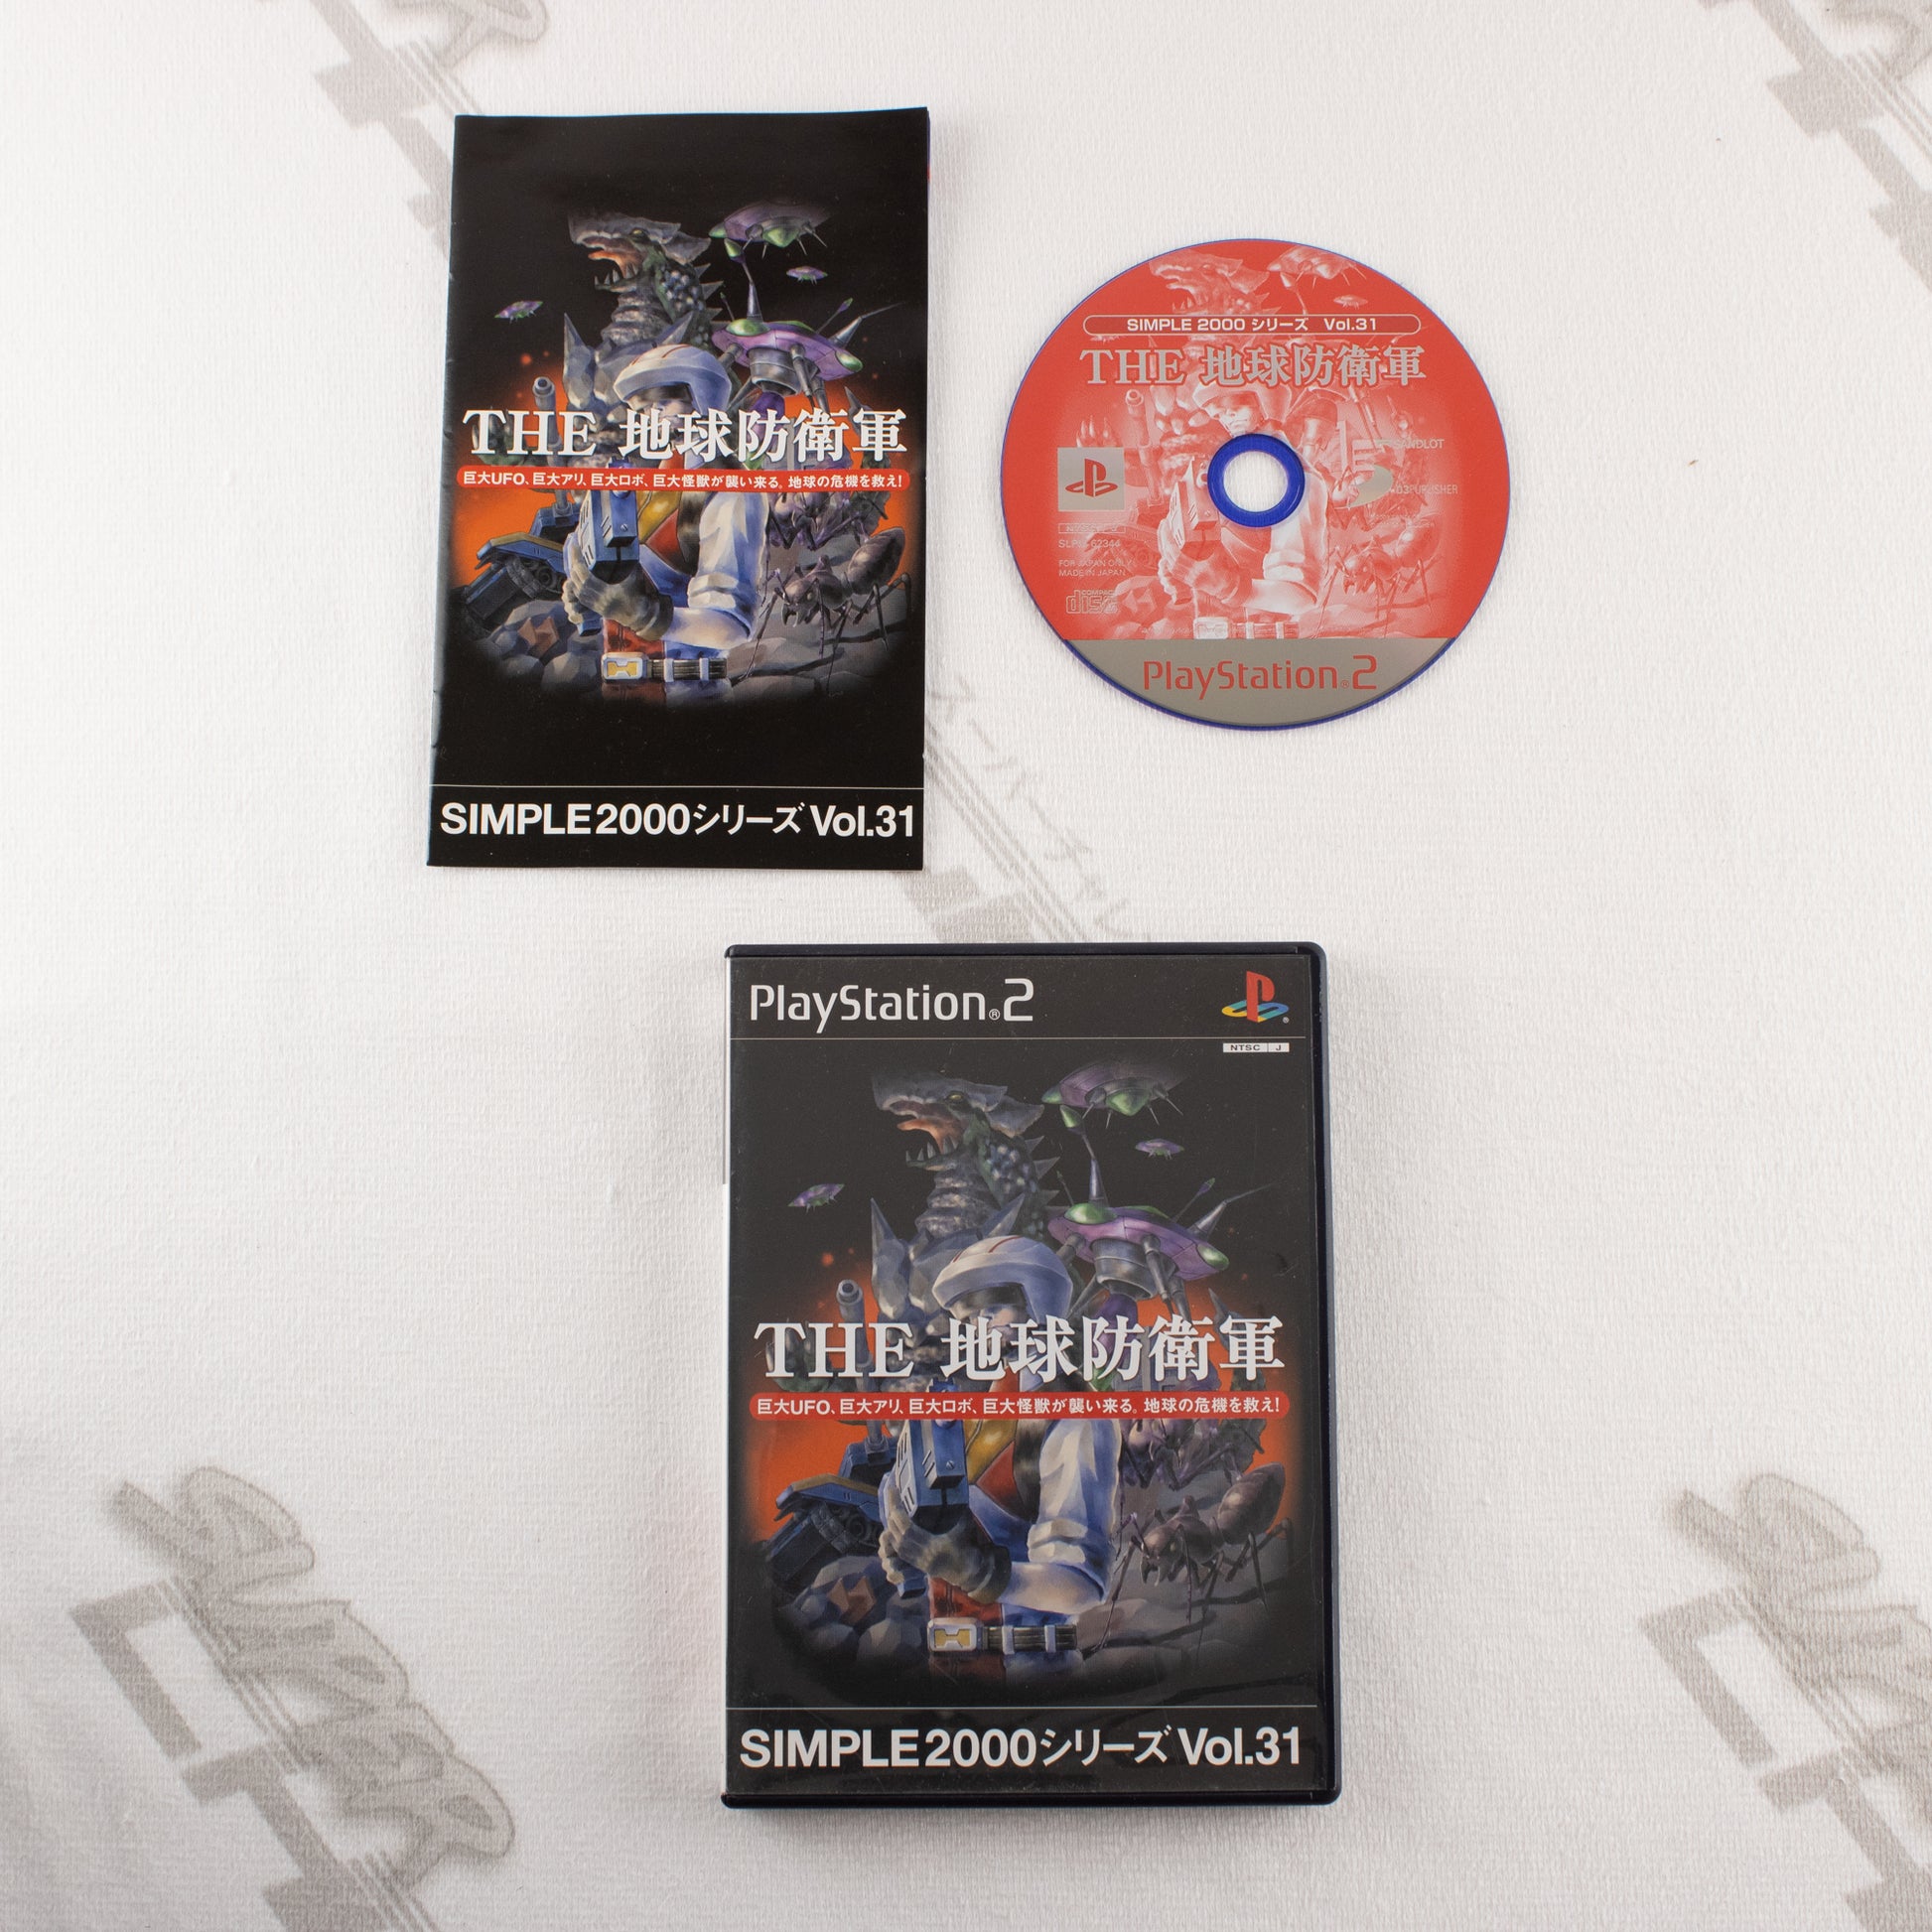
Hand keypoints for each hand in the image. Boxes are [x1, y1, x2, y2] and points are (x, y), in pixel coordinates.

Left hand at [561, 530, 668, 636]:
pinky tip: (576, 574)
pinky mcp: (595, 608)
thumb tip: (626, 544)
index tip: (575, 545)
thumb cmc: (639, 596)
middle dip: (572, 563)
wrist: (640, 616)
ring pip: (576, 589)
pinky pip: (580, 595)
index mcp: (608, 592)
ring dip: (573, 573)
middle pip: (577, 581)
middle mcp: (599, 600)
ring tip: (574, 559)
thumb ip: (629, 560)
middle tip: (573, 548)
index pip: (586, 576)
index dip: (577, 560)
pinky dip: (576, 583)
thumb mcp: (636, 576)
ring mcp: (596, 605)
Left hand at [879, 1475, 1011, 1604]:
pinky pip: (900, 1550)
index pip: (908, 1529)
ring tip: (892, 1507)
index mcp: (933, 1546)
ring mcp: (919, 1562)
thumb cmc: (968, 1551)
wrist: (969, 1574)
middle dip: (892, 1513)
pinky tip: (894, 1526)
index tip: (895, 1493)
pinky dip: (894, 1537)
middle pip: (899, 1535)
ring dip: (891, 1525)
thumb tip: (958, 1493)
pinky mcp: (918, 1565)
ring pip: (897, 1544)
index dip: (898, 1512)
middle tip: (891, 1494)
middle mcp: (923, 1555)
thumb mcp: (965, 1529)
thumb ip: (961, 1512)